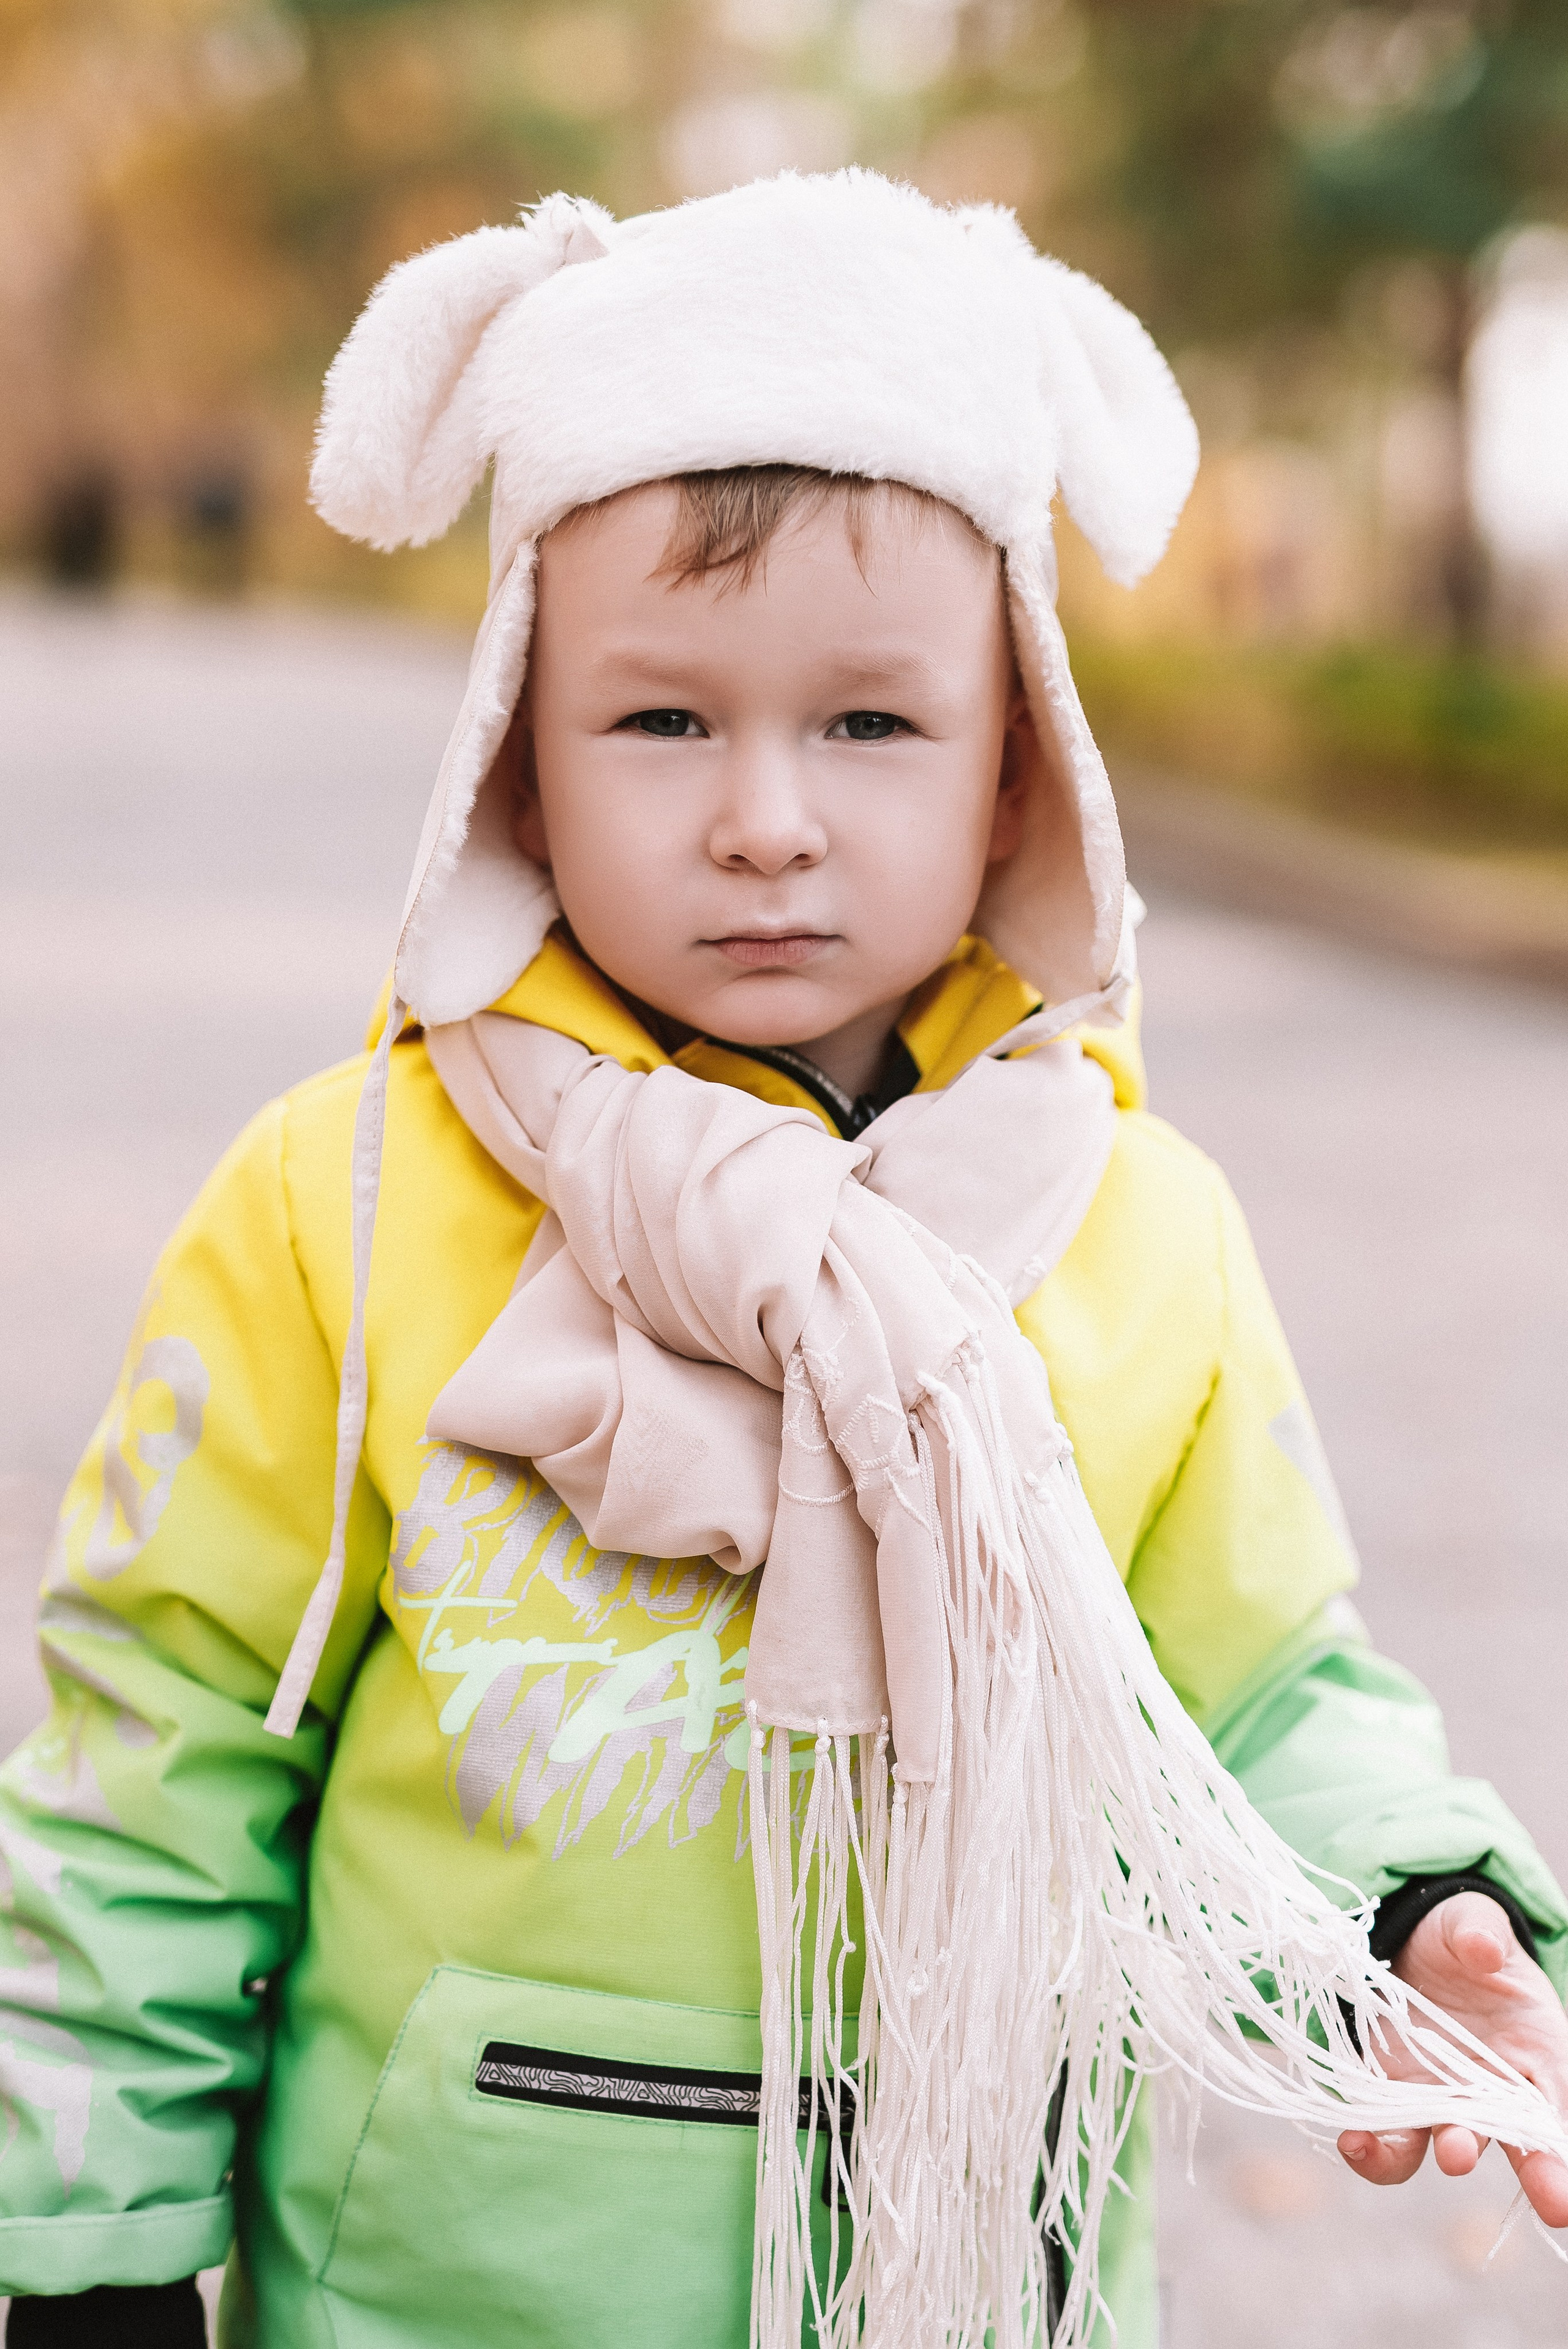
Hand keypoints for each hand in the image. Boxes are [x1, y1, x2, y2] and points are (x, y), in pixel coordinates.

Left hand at [1337, 1890, 1567, 2223]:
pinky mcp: (1395, 2095)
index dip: (1559, 2155)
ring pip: (1449, 2144)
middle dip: (1532, 2173)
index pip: (1554, 2111)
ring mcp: (1444, 2099)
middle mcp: (1495, 2090)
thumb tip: (1484, 1949)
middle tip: (1534, 2196)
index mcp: (1537, 2053)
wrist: (1413, 1946)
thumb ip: (1481, 1932)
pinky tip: (1355, 2142)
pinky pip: (1390, 2134)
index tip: (1565, 2198)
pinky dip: (1376, 2148)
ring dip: (1445, 2153)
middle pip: (1518, 2142)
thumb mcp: (1474, 1922)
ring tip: (1433, 2153)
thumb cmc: (1463, 1938)